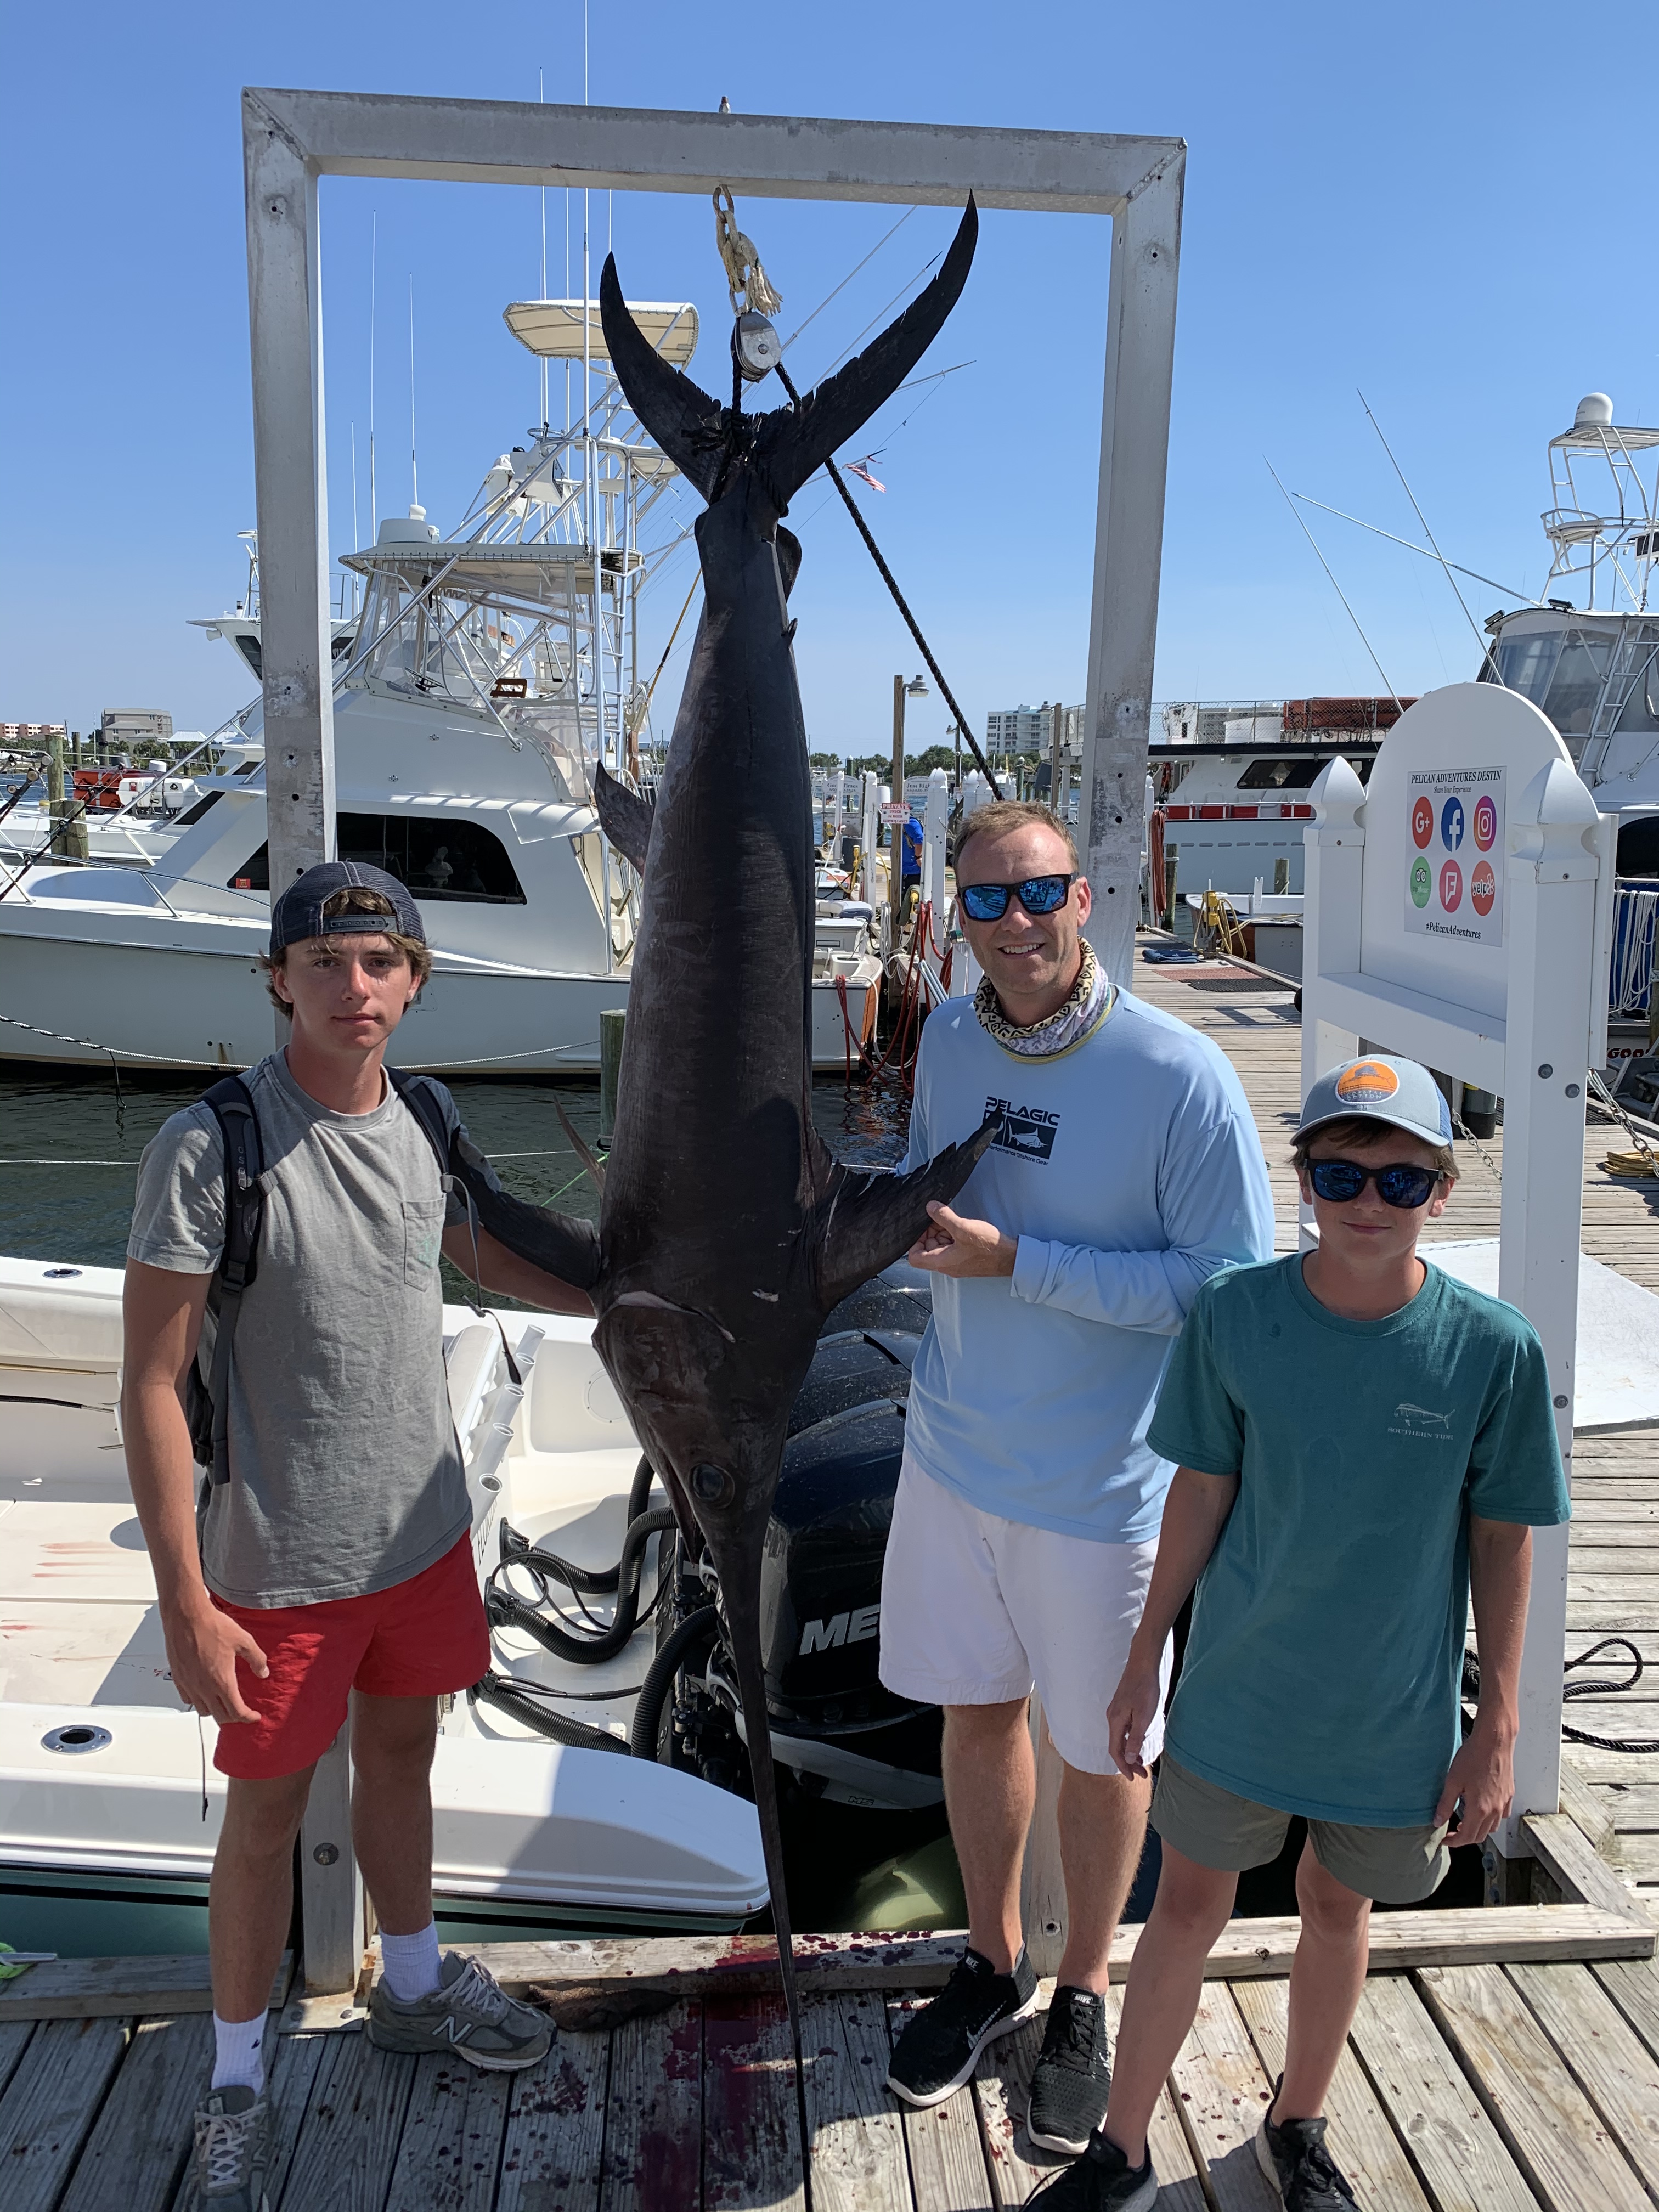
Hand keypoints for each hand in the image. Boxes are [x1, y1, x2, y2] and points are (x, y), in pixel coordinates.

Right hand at [162, 1598, 268, 1725]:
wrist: (187, 1617)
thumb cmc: (212, 1626)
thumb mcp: (244, 1640)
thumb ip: (256, 1659)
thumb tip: (263, 1672)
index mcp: (222, 1681)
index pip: (236, 1711)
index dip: (248, 1717)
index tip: (254, 1716)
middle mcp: (204, 1688)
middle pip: (219, 1716)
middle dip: (233, 1717)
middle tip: (242, 1712)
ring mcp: (189, 1685)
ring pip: (203, 1710)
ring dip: (215, 1711)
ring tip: (223, 1704)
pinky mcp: (178, 1678)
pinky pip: (188, 1699)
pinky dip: (198, 1702)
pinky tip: (204, 1693)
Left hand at [906, 1202, 1016, 1278]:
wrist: (1011, 1258)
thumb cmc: (990, 1248)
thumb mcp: (964, 1228)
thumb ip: (944, 1217)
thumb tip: (930, 1207)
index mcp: (942, 1262)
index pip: (914, 1258)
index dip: (914, 1241)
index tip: (922, 1227)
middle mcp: (947, 1265)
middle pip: (927, 1249)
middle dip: (930, 1232)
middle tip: (939, 1219)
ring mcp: (956, 1262)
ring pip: (939, 1246)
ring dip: (942, 1232)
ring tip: (953, 1221)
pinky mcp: (965, 1258)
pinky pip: (951, 1247)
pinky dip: (952, 1235)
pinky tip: (961, 1226)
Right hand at [1107, 1647, 1165, 1778]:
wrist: (1143, 1665)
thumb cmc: (1145, 1688)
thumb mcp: (1144, 1717)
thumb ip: (1135, 1738)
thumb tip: (1129, 1759)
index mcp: (1116, 1721)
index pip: (1116, 1751)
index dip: (1124, 1767)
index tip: (1134, 1778)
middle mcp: (1112, 1717)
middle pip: (1117, 1746)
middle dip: (1129, 1763)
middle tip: (1143, 1774)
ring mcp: (1117, 1711)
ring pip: (1121, 1738)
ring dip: (1130, 1753)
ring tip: (1143, 1763)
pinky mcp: (1122, 1707)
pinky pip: (1123, 1730)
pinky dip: (1131, 1741)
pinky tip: (1139, 1742)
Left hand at [1435, 1723, 1514, 1846]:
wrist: (1493, 1741)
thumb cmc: (1473, 1757)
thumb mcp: (1452, 1781)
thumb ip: (1445, 1805)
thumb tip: (1437, 1821)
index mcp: (1479, 1809)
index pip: (1467, 1837)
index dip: (1454, 1842)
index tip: (1445, 1840)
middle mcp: (1494, 1810)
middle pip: (1480, 1836)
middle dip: (1465, 1838)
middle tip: (1452, 1832)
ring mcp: (1503, 1803)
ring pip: (1492, 1827)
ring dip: (1479, 1829)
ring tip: (1465, 1821)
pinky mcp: (1509, 1794)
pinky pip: (1502, 1815)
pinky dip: (1492, 1819)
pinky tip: (1483, 1810)